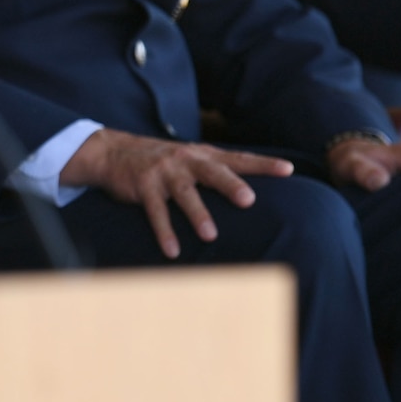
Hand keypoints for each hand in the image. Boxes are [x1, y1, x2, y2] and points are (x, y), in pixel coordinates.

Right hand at [61, 128, 293, 259]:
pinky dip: (165, 231)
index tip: (287, 170)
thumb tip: (254, 191)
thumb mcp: (190, 157)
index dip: (263, 164)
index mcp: (202, 154)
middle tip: (248, 200)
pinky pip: (156, 211)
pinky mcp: (144, 186)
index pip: (237, 158)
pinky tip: (173, 250)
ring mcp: (164, 172)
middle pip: (212, 171)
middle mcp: (185, 159)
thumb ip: (217, 170)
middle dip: (230, 184)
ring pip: (185, 193)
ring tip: (210, 235)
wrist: (113, 151)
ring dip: (198, 214)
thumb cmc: (163, 160)